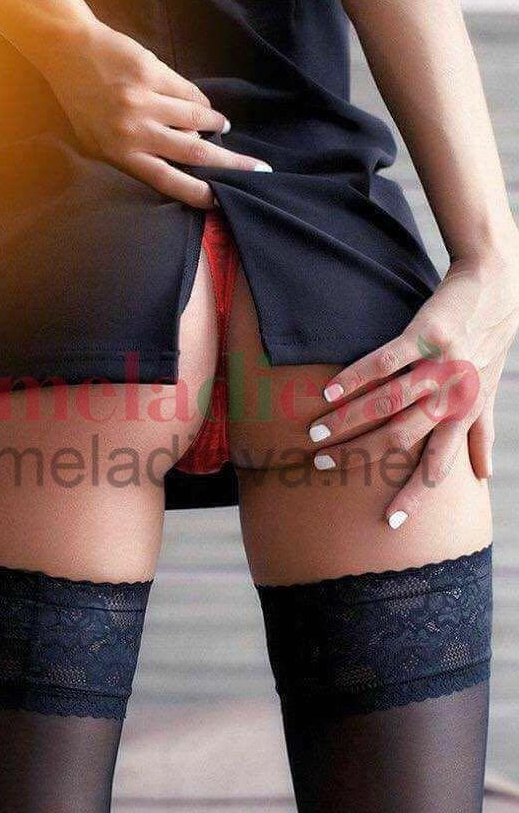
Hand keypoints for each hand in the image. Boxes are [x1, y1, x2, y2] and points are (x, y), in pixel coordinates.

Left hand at [40, 20, 270, 207]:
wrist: (69, 52)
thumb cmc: (84, 103)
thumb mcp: (100, 142)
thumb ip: (137, 155)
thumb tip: (184, 160)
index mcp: (121, 153)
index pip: (166, 180)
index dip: (196, 193)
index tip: (220, 202)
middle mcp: (135, 130)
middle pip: (194, 153)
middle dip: (230, 164)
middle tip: (258, 169)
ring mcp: (145, 100)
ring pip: (197, 119)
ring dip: (215, 125)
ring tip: (222, 127)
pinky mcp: (153, 72)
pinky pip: (188, 93)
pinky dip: (199, 102)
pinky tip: (201, 106)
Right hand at [306, 231, 518, 527]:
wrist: (497, 290)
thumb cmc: (487, 346)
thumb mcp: (487, 394)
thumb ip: (480, 434)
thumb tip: (483, 477)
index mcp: (463, 415)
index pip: (436, 466)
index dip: (414, 496)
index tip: (388, 523)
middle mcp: (452, 396)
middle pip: (400, 437)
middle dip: (359, 455)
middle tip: (321, 463)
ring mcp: (438, 366)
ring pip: (387, 402)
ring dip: (347, 421)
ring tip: (315, 433)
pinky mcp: (425, 335)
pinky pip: (385, 361)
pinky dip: (355, 377)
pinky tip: (328, 391)